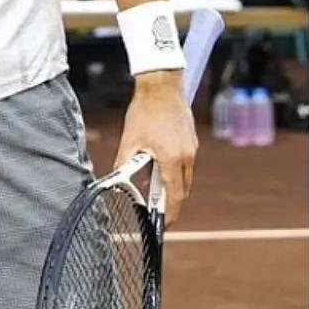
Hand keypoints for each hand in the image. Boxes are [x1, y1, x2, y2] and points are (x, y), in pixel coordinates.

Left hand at [114, 70, 196, 226]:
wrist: (162, 85)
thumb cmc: (145, 110)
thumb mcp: (130, 138)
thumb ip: (125, 162)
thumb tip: (117, 178)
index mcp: (172, 159)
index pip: (174, 196)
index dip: (169, 214)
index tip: (163, 224)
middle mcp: (187, 156)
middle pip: (182, 190)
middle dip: (170, 202)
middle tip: (156, 209)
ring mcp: (192, 148)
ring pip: (185, 177)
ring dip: (171, 185)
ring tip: (153, 186)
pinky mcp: (191, 140)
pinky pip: (185, 163)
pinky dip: (175, 170)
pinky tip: (159, 164)